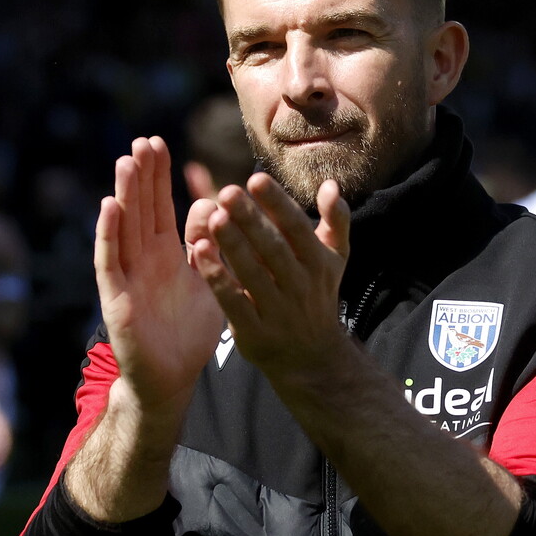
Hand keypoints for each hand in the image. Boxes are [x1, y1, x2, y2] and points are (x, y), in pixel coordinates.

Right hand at [96, 137, 223, 408]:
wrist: (171, 379)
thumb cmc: (189, 332)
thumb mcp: (208, 281)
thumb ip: (210, 246)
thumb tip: (215, 205)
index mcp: (166, 254)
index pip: (160, 207)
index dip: (159, 178)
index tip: (161, 145)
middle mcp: (143, 260)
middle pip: (140, 209)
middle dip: (142, 175)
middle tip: (143, 139)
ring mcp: (127, 277)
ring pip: (124, 228)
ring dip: (125, 194)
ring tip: (128, 160)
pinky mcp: (116, 298)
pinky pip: (110, 261)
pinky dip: (108, 233)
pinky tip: (109, 205)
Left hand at [189, 174, 350, 373]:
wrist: (312, 357)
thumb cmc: (317, 293)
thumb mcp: (334, 258)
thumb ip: (335, 220)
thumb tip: (330, 184)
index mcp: (318, 263)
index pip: (297, 228)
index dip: (277, 204)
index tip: (256, 178)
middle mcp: (300, 286)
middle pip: (273, 249)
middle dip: (250, 219)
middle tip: (227, 192)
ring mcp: (278, 311)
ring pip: (252, 274)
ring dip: (232, 245)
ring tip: (213, 218)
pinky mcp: (255, 333)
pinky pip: (233, 302)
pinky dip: (218, 278)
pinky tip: (200, 252)